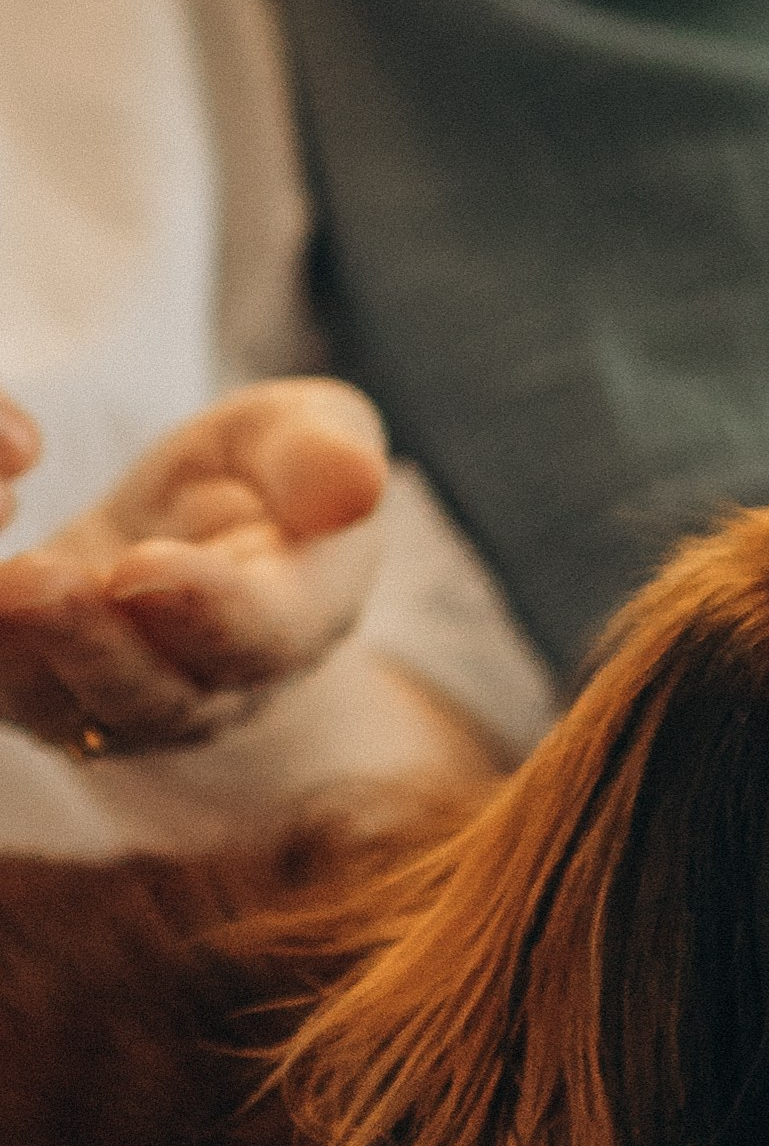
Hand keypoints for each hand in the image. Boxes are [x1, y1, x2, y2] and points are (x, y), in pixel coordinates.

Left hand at [0, 380, 387, 754]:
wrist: (207, 534)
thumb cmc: (269, 477)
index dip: (205, 612)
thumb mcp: (306, 435)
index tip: (144, 569)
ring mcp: (127, 706)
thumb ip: (323, 455)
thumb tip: (356, 481)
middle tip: (36, 581)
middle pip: (153, 698)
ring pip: (67, 711)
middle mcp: (215, 689)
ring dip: (17, 657)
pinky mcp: (49, 690)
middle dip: (89, 645)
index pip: (262, 640)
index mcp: (300, 621)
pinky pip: (7, 689)